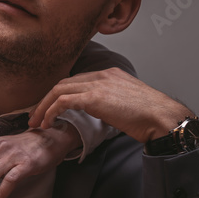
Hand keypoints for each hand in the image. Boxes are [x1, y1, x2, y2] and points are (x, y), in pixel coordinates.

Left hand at [29, 68, 190, 143]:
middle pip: (62, 83)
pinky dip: (51, 112)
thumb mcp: (127, 103)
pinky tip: (48, 123)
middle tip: (35, 116)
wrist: (163, 117)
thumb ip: (111, 102)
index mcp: (109, 74)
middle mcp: (101, 75)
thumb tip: (102, 113)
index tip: (48, 109)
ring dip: (43, 107)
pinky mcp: (95, 97)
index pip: (75, 81)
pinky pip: (63, 101)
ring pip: (58, 91)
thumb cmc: (150, 116)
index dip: (58, 95)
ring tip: (36, 123)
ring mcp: (98, 84)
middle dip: (45, 101)